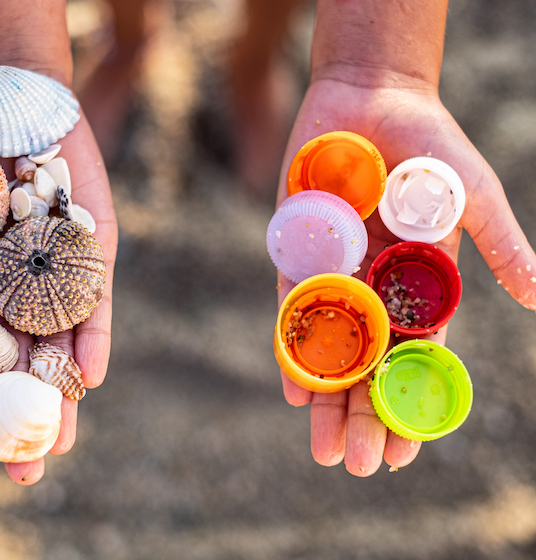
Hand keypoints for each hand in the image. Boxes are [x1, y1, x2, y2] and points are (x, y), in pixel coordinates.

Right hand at [0, 85, 116, 484]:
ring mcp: (55, 274)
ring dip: (62, 395)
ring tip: (61, 445)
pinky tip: (92, 377)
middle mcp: (11, 289)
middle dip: (19, 419)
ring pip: (58, 346)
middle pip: (15, 366)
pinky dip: (93, 336)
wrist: (11, 97)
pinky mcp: (92, 251)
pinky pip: (94, 302)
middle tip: (23, 474)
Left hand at [277, 77, 535, 475]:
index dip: (409, 407)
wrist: (370, 99)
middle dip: (363, 417)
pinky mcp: (296, 256)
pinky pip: (292, 312)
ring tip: (324, 450)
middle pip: (368, 368)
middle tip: (357, 465)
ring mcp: (334, 277)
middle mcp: (375, 291)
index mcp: (420, 289)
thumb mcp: (472, 197)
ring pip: (329, 352)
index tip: (406, 454)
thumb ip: (500, 247)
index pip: (416, 362)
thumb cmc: (429, 146)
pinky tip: (292, 390)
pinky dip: (292, 349)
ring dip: (326, 401)